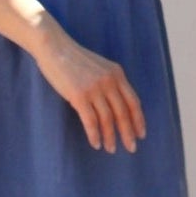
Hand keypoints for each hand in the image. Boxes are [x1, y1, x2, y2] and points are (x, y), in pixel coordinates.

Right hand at [30, 22, 145, 152]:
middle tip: (131, 148)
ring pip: (107, 119)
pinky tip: (96, 143)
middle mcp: (109, 81)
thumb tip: (117, 105)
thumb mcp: (99, 67)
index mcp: (117, 74)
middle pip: (123, 113)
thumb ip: (110, 82)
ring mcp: (94, 88)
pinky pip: (91, 121)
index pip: (133, 101)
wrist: (54, 47)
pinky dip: (95, 134)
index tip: (141, 134)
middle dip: (128, 133)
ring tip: (110, 149)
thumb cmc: (73, 59)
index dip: (138, 120)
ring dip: (110, 137)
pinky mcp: (79, 95)